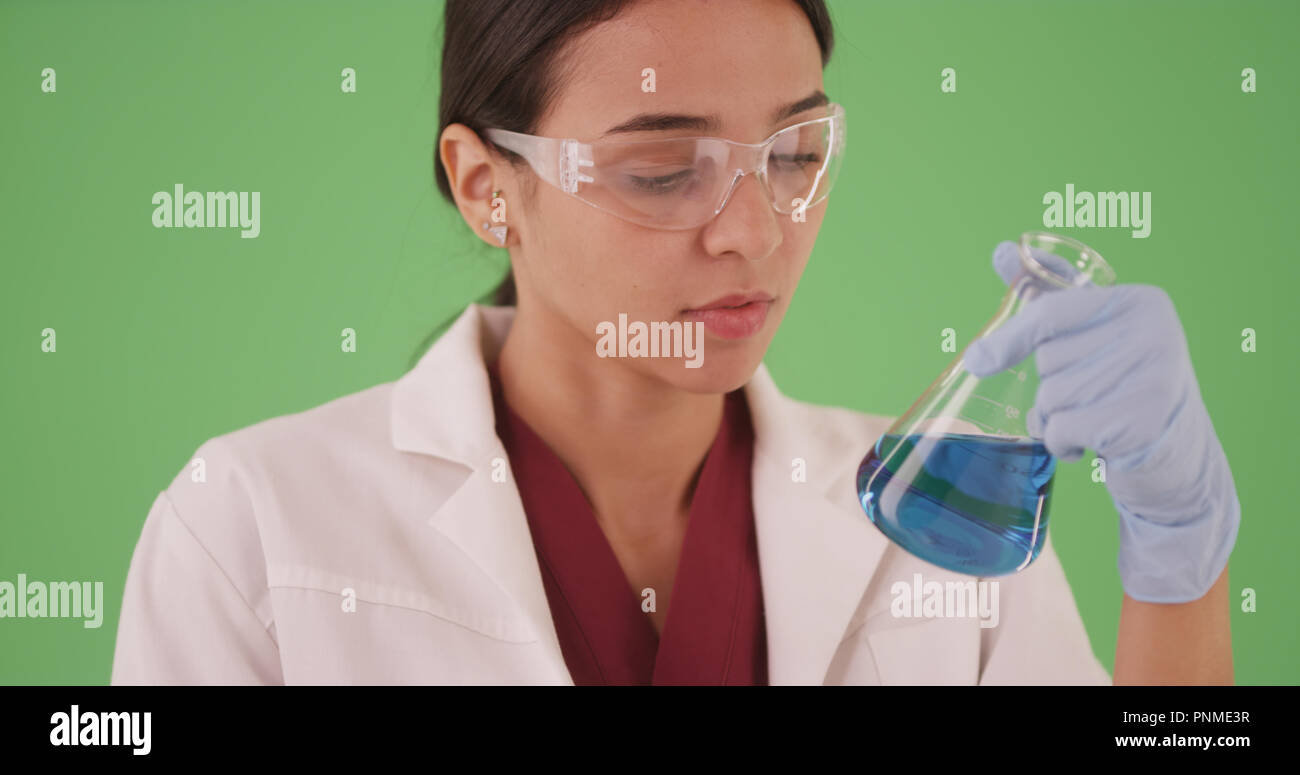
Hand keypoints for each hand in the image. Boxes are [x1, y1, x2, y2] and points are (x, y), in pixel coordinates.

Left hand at [962, 241, 1239, 603]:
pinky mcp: (1142, 423)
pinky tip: (1093, 445)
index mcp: (1140, 301)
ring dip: (1055, 420)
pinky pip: (1062, 430)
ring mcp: (1152, 377)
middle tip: (1087, 400)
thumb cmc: (1123, 389)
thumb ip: (1049, 298)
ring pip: (1050, 397)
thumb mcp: (1091, 338)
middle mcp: (1152, 332)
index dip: (1011, 337)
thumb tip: (1004, 251)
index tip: (979, 360)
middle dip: (1051, 388)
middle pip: (1047, 360)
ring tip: (1092, 421)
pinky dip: (1063, 444)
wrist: (1177, 460)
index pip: (1051, 311)